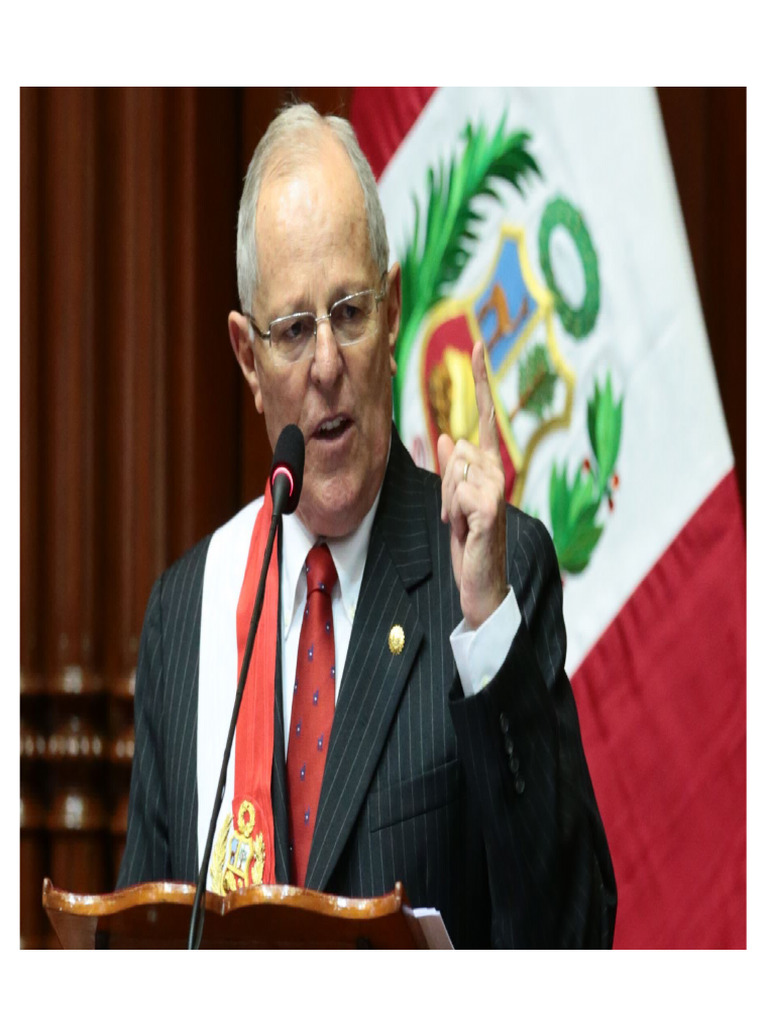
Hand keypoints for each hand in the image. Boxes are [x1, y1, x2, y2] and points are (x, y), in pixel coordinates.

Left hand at [437, 340, 507, 629]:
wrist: (482, 584)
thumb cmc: (468, 543)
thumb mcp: (452, 503)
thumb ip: (450, 471)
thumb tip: (446, 438)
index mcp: (488, 467)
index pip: (482, 417)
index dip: (480, 380)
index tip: (478, 343)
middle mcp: (497, 472)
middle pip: (454, 452)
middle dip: (444, 486)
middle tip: (456, 516)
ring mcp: (496, 489)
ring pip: (452, 473)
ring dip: (446, 504)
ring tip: (462, 526)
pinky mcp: (489, 509)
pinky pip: (454, 495)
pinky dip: (451, 515)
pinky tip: (466, 532)